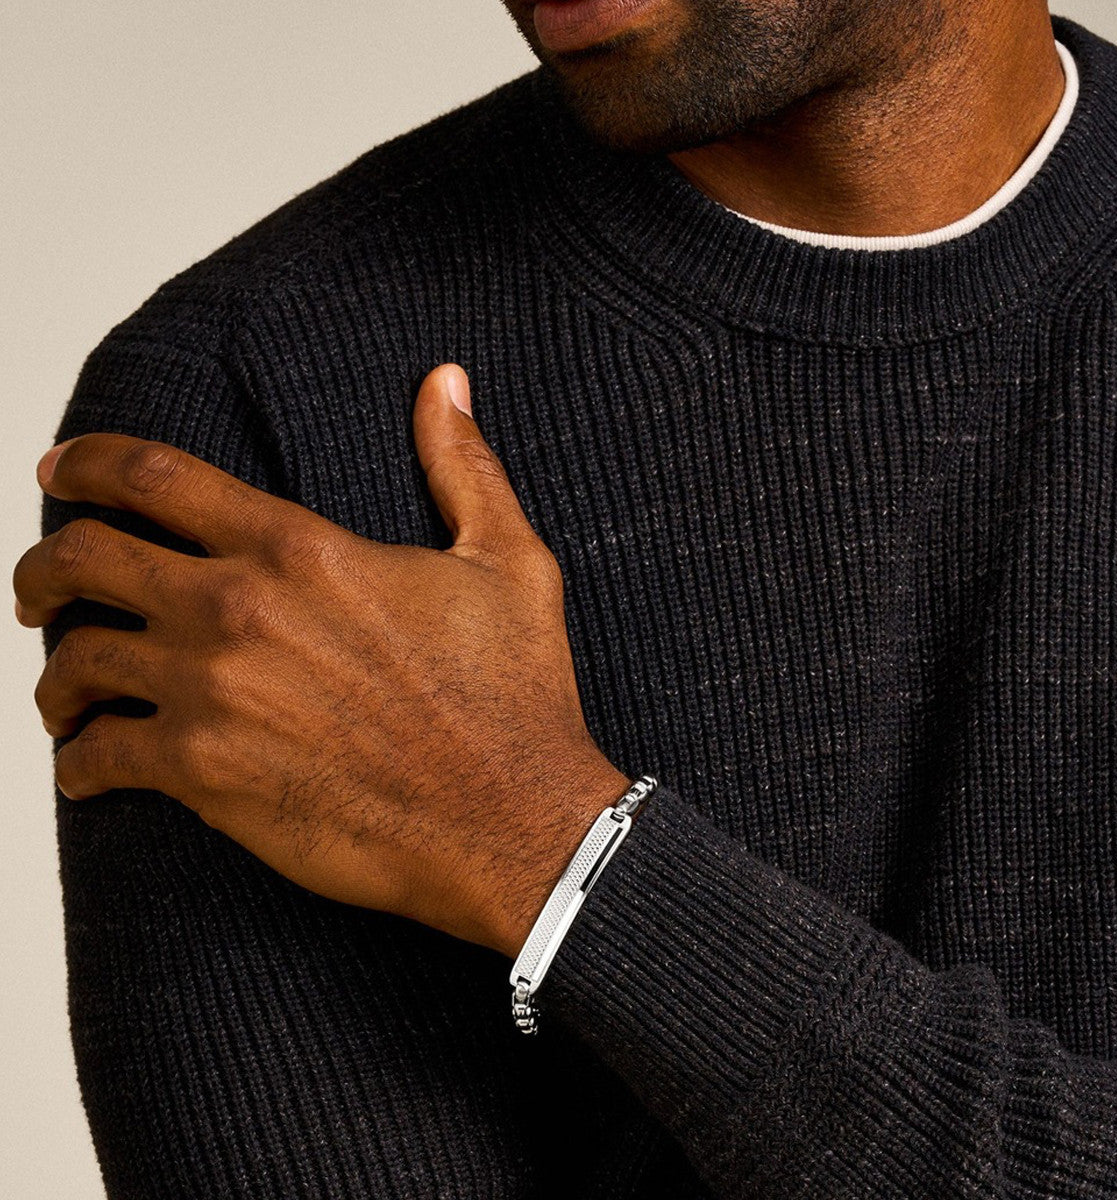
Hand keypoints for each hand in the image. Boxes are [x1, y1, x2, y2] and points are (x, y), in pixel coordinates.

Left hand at [13, 363, 633, 955]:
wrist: (513, 823)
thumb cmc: (516, 696)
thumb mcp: (508, 561)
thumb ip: (462, 465)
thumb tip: (444, 383)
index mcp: (301, 549)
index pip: (155, 477)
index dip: (89, 461)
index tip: (61, 465)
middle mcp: (239, 612)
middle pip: (85, 559)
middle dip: (45, 566)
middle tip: (43, 590)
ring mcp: (214, 697)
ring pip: (77, 663)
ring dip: (58, 671)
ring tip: (67, 690)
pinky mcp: (208, 778)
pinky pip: (97, 759)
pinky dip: (78, 762)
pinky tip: (88, 767)